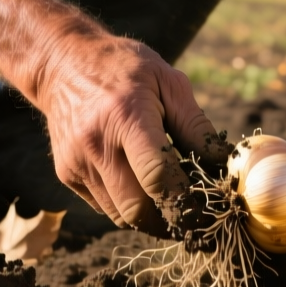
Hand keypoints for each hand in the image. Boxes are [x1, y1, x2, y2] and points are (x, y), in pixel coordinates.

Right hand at [0, 0, 216, 233]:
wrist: (61, 64)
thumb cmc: (123, 68)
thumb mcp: (167, 80)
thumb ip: (195, 124)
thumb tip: (223, 163)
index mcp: (126, 116)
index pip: (157, 176)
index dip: (186, 199)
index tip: (208, 206)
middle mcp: (96, 144)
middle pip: (137, 208)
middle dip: (170, 221)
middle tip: (195, 219)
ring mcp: (77, 162)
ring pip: (121, 215)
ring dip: (151, 220)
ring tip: (174, 209)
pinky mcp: (67, 173)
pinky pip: (105, 207)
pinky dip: (128, 208)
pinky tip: (145, 193)